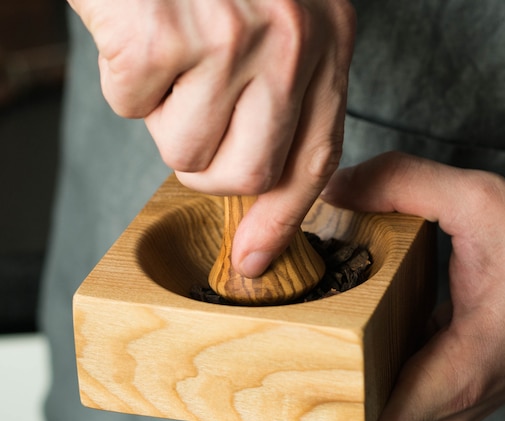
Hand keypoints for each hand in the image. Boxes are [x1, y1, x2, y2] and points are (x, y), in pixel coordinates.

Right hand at [68, 0, 354, 275]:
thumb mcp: (273, 21)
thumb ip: (280, 101)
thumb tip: (258, 196)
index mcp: (327, 39)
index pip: (316, 157)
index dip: (284, 218)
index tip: (255, 259)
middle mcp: (292, 39)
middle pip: (251, 175)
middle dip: (208, 166)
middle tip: (190, 116)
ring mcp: (232, 35)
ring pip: (186, 154)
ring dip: (163, 119)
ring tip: (169, 58)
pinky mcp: (166, 31)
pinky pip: (131, 107)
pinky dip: (122, 81)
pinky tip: (137, 33)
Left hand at [209, 152, 504, 420]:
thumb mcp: (483, 202)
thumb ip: (401, 184)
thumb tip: (326, 190)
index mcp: (452, 376)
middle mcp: (441, 403)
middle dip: (277, 419)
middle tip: (212, 387)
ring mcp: (442, 399)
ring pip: (359, 414)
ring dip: (302, 401)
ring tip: (242, 373)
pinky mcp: (442, 382)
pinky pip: (378, 392)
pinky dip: (335, 382)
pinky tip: (302, 352)